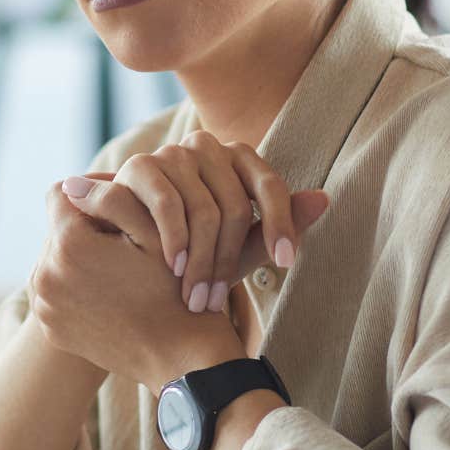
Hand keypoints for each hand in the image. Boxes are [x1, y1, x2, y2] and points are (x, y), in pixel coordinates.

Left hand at [32, 183, 245, 393]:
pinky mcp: (51, 328)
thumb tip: (73, 183)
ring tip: (119, 270)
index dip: (91, 190)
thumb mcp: (153, 232)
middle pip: (58, 229)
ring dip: (79, 257)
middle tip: (126, 242)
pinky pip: (56, 291)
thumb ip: (112, 197)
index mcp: (67, 244)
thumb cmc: (174, 287)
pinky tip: (110, 295)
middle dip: (86, 228)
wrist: (180, 355)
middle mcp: (44, 275)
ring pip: (54, 259)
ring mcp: (45, 306)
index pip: (60, 194)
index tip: (120, 204)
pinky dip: (76, 287)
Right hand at [70, 133, 321, 313]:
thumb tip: (326, 199)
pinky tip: (173, 268)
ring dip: (200, 261)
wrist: (123, 247)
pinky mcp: (139, 165)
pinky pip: (167, 203)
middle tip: (217, 303)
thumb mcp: (231, 246)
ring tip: (195, 298)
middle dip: (227, 261)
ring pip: (203, 209)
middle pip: (235, 205)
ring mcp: (172, 153)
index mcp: (237, 159)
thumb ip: (271, 229)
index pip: (269, 185)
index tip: (287, 264)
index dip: (281, 224)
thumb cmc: (187, 247)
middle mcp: (207, 146)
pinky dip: (173, 240)